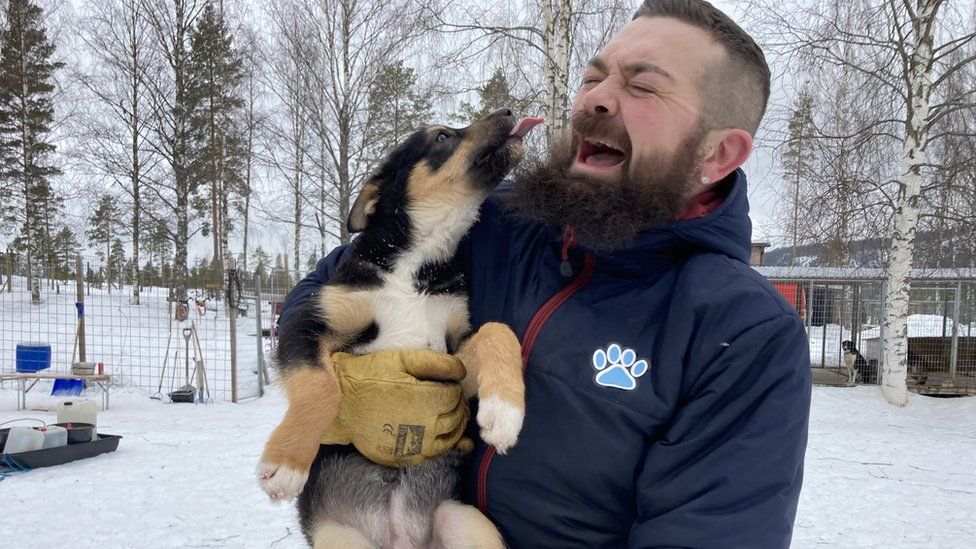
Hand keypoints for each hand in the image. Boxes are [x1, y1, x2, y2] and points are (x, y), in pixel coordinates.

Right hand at [322, 349, 471, 466]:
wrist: (339, 404)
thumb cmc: (369, 377)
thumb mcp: (402, 359)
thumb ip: (436, 363)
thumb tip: (461, 372)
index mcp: (427, 400)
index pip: (456, 396)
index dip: (455, 388)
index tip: (449, 384)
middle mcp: (425, 426)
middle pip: (456, 418)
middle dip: (458, 406)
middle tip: (451, 399)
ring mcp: (415, 446)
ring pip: (450, 440)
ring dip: (456, 427)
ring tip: (449, 416)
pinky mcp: (404, 457)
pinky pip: (433, 455)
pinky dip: (442, 445)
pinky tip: (438, 436)